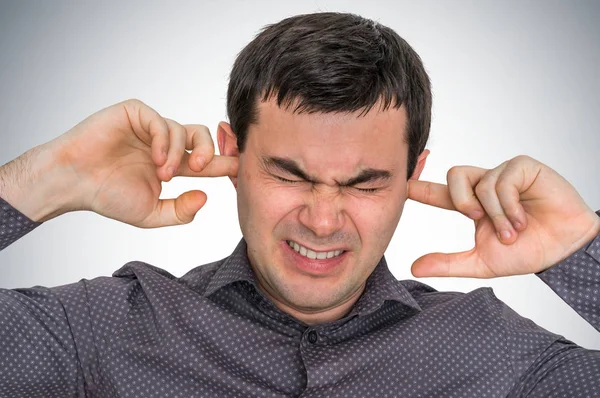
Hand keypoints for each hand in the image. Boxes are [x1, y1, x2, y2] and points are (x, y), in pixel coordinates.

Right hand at [5, 99, 236, 226]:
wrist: (73, 183)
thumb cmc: (107, 196)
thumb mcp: (151, 214)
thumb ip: (180, 211)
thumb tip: (205, 197)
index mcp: (172, 164)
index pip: (205, 159)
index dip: (224, 162)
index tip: (241, 168)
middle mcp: (164, 143)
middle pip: (201, 137)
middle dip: (209, 151)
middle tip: (201, 167)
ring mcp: (149, 127)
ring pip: (182, 129)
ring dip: (178, 153)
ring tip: (164, 174)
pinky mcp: (134, 114)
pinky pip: (160, 120)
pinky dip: (163, 140)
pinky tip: (156, 159)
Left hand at [407, 155, 599, 277]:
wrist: (564, 251)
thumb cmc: (526, 252)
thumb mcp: (481, 262)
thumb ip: (448, 263)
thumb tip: (414, 268)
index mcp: (472, 204)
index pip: (440, 192)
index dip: (420, 187)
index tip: (402, 184)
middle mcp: (485, 186)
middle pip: (455, 175)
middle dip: (460, 199)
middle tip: (476, 218)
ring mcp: (505, 174)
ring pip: (481, 183)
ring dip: (495, 214)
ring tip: (512, 232)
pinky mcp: (524, 168)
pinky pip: (504, 179)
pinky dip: (509, 204)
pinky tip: (523, 219)